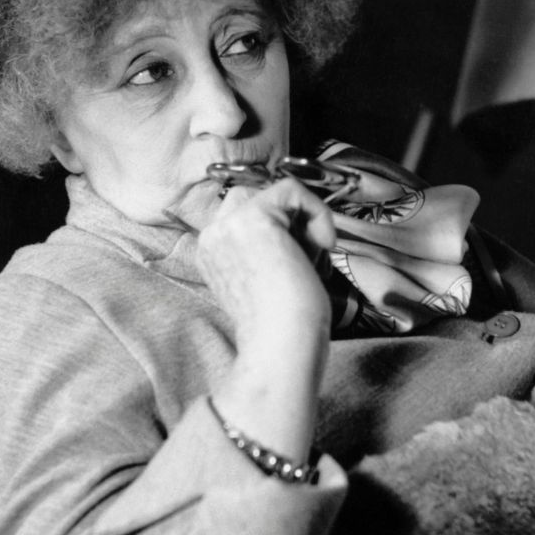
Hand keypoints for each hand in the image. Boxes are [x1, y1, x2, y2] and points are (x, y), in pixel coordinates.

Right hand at [197, 178, 335, 459]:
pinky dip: (317, 214)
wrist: (283, 345)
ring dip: (304, 226)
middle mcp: (213, 236)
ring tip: (311, 264)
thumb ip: (271, 250)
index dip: (283, 233)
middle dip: (292, 226)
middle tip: (308, 263)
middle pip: (258, 200)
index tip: (300, 266)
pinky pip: (292, 189)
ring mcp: (229, 224)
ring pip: (277, 197)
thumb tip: (303, 223)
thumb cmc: (286, 328)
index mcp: (211, 254)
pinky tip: (322, 247)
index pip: (246, 218)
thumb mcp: (270, 279)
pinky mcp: (255, 216)